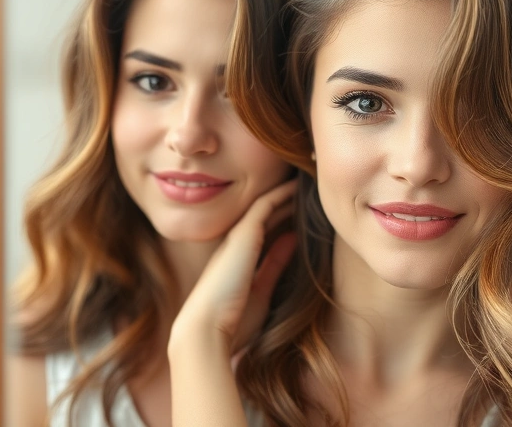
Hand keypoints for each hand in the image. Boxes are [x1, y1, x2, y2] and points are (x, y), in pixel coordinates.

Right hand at [171, 179, 297, 356]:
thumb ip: (275, 265)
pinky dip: (280, 194)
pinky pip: (264, 205)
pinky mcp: (242, 235)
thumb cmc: (234, 322)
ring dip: (284, 193)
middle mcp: (235, 244)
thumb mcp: (262, 291)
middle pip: (264, 214)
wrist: (206, 331)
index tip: (303, 207)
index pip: (265, 230)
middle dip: (284, 200)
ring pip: (264, 205)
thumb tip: (292, 240)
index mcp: (238, 260)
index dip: (283, 216)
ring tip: (303, 181)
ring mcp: (237, 238)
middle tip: (306, 187)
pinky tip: (295, 186)